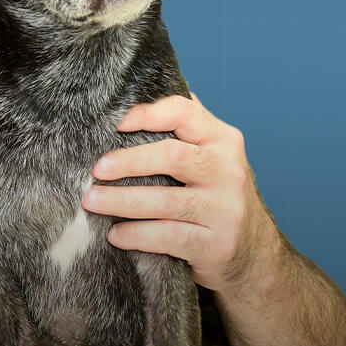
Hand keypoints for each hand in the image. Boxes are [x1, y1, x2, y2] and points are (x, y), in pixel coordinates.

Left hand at [81, 94, 278, 291]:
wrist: (254, 251)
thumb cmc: (217, 194)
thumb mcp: (212, 156)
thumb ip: (185, 128)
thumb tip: (138, 95)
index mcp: (223, 140)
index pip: (185, 113)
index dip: (149, 114)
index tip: (116, 122)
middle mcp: (228, 170)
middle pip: (172, 156)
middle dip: (127, 162)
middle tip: (95, 170)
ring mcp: (225, 209)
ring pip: (165, 201)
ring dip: (121, 201)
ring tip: (91, 201)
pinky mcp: (216, 243)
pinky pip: (168, 236)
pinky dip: (136, 235)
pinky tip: (115, 234)